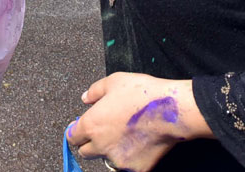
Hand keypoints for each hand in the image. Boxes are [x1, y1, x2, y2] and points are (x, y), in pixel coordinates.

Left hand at [67, 73, 210, 170]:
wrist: (171, 110)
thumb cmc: (141, 92)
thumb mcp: (113, 81)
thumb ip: (95, 91)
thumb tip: (85, 98)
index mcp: (91, 125)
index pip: (73, 136)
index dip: (77, 130)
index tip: (83, 127)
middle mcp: (101, 146)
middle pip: (86, 152)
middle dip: (91, 143)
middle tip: (105, 131)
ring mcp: (119, 160)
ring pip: (107, 160)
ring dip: (111, 151)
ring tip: (126, 136)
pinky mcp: (136, 169)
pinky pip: (127, 166)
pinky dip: (130, 158)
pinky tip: (139, 143)